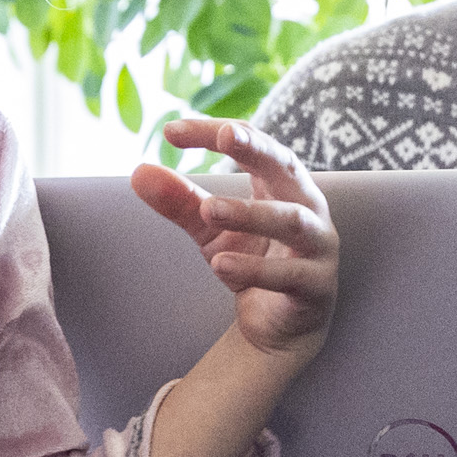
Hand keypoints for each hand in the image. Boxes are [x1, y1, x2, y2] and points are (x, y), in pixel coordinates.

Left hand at [130, 118, 338, 366]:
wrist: (278, 325)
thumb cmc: (250, 260)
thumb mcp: (209, 229)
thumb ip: (180, 201)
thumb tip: (139, 171)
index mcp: (281, 182)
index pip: (251, 143)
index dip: (213, 132)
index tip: (170, 131)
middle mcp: (306, 206)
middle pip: (286, 165)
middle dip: (257, 149)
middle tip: (224, 136)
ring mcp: (318, 245)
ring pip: (290, 220)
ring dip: (248, 213)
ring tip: (208, 210)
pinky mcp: (316, 286)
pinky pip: (289, 274)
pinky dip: (255, 269)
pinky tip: (220, 264)